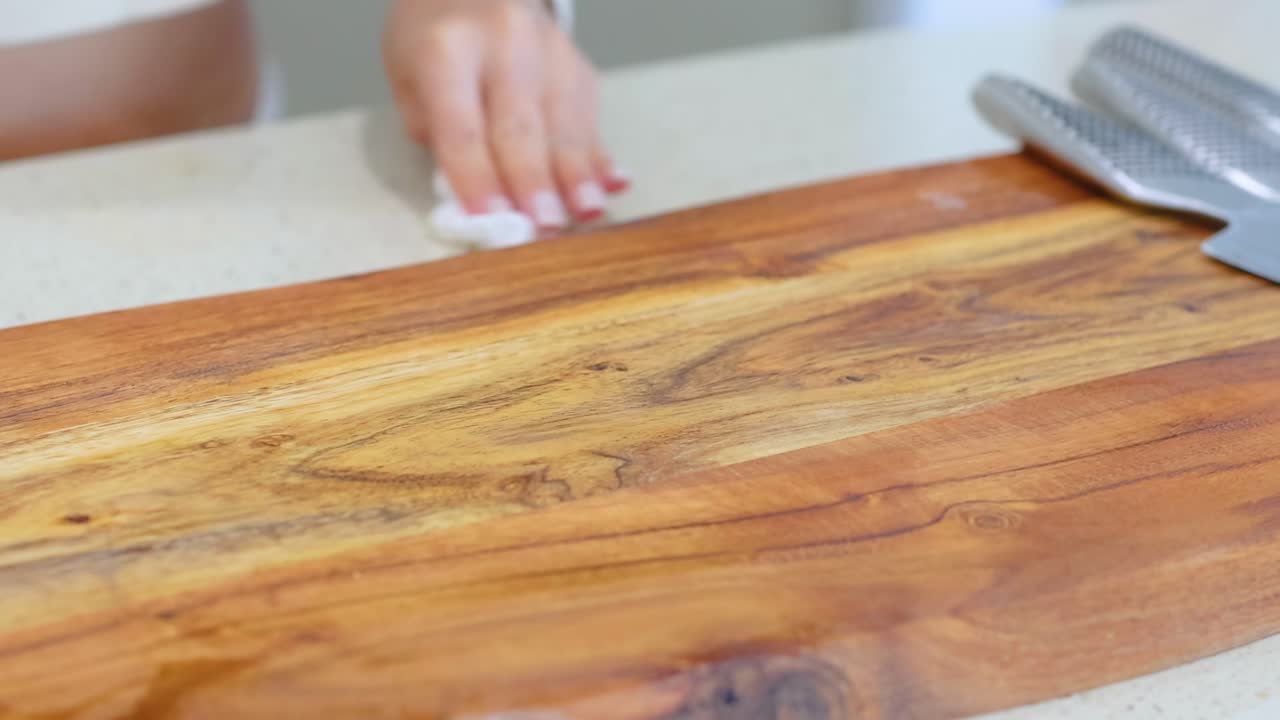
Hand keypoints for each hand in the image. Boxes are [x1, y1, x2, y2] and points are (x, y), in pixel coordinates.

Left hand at [384, 0, 627, 229]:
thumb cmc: (432, 40)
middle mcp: (504, 43)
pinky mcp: (578, 63)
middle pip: (521, 127)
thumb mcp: (408, 77)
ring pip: (565, 123)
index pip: (463, 127)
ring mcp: (549, 49)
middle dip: (533, 184)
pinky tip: (610, 186)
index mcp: (447, 49)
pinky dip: (598, 156)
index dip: (477, 179)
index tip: (489, 221)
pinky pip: (590, 117)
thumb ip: (437, 134)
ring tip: (586, 214)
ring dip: (577, 176)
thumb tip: (477, 192)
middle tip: (543, 228)